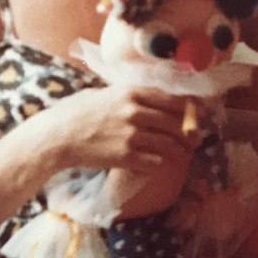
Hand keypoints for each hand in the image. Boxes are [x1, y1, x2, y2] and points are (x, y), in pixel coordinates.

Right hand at [41, 84, 193, 177]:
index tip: (200, 113)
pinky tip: (161, 164)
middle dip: (189, 132)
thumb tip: (151, 97)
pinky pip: (156, 162)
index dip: (190, 108)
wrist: (58, 136)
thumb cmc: (77, 112)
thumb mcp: (105, 93)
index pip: (172, 99)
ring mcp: (132, 136)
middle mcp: (136, 112)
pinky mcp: (126, 157)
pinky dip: (161, 164)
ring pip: (170, 144)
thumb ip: (129, 95)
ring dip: (180, 151)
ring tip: (183, 154)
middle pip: (176, 122)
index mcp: (132, 93)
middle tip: (194, 138)